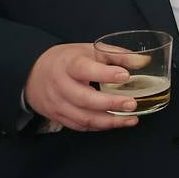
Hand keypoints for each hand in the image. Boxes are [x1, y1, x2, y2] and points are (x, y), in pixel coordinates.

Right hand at [24, 43, 139, 131]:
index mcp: (68, 64)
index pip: (84, 69)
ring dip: (109, 121)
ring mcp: (58, 104)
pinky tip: (116, 123)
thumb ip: (117, 56)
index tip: (125, 75)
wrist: (34, 73)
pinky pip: (80, 126)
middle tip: (132, 104)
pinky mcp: (58, 117)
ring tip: (131, 119)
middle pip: (84, 98)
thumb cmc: (68, 60)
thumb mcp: (90, 50)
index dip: (105, 74)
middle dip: (110, 103)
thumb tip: (144, 61)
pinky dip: (100, 126)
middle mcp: (60, 85)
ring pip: (83, 117)